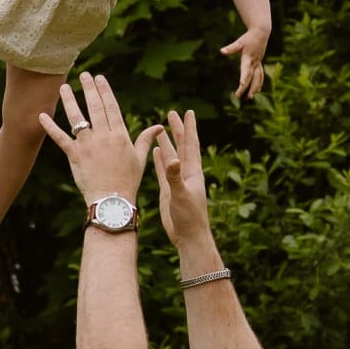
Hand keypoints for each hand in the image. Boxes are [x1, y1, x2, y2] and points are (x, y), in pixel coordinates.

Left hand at [35, 69, 153, 208]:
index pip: (111, 107)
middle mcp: (104, 136)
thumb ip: (145, 139)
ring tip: (63, 87)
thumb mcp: (140, 158)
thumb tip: (159, 127)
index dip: (104, 91)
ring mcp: (88, 145)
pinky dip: (50, 127)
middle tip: (84, 75)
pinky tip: (41, 115)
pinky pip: (60, 138)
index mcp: (120, 135)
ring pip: (77, 118)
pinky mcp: (75, 155)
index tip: (100, 78)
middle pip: (95, 107)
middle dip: (89, 89)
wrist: (112, 201)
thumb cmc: (128, 181)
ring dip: (69, 101)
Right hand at [152, 107, 213, 257]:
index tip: (188, 112)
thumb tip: (172, 159)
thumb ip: (174, 176)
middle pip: (181, 146)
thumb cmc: (188, 217)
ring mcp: (177, 181)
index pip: (191, 145)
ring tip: (160, 129)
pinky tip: (156, 151)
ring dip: (167, 142)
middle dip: (177, 130)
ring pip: (171, 156)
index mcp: (192, 172)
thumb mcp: (181, 194)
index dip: (189, 128)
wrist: (188, 236)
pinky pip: (163, 170)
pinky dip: (160, 159)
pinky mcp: (169, 190)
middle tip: (172, 113)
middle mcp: (186, 173)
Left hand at [223, 21, 269, 100]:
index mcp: (248, 58)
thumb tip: (222, 51)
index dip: (244, 77)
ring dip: (254, 88)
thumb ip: (231, 48)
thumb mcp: (239, 42)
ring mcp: (258, 64)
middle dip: (246, 87)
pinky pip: (260, 76)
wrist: (261, 33)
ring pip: (258, 78)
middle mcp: (254, 63)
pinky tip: (257, 91)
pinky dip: (259, 83)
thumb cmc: (248, 38)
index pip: (246, 70)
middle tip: (239, 96)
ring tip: (249, 97)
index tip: (242, 85)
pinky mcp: (259, 64)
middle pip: (251, 77)